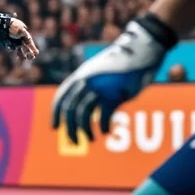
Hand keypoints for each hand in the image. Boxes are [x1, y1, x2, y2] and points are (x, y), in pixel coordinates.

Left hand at [0, 13, 37, 59]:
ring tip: (25, 58)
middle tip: (32, 57)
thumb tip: (29, 38)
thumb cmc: (11, 26)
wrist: (0, 26)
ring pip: (20, 49)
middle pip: (26, 46)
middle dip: (29, 52)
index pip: (29, 42)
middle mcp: (20, 38)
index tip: (36, 53)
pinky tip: (17, 56)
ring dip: (23, 54)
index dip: (33, 47)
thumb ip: (24, 33)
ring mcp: (14, 41)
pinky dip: (16, 53)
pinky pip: (13, 49)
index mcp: (23, 33)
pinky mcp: (9, 43)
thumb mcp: (19, 29)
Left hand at [51, 17, 172, 141]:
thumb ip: (89, 85)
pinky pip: (104, 116)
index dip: (55, 114)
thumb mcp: (99, 72)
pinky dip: (103, 127)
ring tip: (91, 139)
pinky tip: (106, 132)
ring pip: (84, 114)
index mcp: (80, 75)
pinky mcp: (114, 93)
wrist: (140, 52)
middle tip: (74, 142)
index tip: (54, 128)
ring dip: (86, 131)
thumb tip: (82, 106)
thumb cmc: (121, 64)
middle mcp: (86, 81)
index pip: (61, 97)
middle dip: (70, 129)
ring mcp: (99, 87)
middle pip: (70, 109)